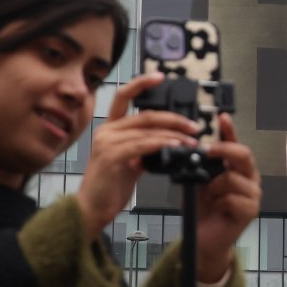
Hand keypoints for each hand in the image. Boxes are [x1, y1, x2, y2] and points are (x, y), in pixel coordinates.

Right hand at [76, 73, 200, 240]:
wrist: (91, 210)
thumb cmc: (111, 186)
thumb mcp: (130, 160)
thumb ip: (144, 146)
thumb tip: (169, 140)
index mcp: (110, 128)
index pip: (124, 96)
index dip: (141, 84)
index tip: (160, 77)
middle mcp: (107, 131)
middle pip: (146, 115)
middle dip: (175, 119)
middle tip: (194, 126)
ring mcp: (107, 142)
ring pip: (148, 130)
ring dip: (175, 135)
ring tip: (191, 141)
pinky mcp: (111, 156)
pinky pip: (143, 145)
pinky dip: (163, 144)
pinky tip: (176, 147)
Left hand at [195, 114, 260, 282]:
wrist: (205, 239)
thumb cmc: (202, 209)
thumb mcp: (195, 182)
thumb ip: (195, 166)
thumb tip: (188, 151)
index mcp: (236, 167)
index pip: (235, 143)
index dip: (229, 129)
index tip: (222, 116)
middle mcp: (248, 177)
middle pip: (243, 154)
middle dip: (223, 150)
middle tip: (205, 150)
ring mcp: (253, 193)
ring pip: (232, 178)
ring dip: (213, 187)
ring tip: (208, 197)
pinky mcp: (251, 210)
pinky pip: (231, 199)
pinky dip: (218, 203)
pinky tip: (216, 209)